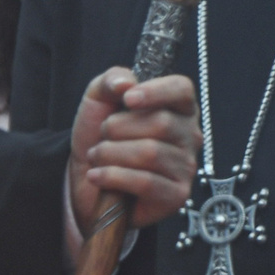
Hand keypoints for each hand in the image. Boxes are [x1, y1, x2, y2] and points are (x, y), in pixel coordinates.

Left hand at [67, 67, 197, 231]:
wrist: (86, 178)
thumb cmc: (101, 136)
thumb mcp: (98, 99)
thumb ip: (111, 80)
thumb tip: (126, 84)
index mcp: (177, 108)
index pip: (181, 89)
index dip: (155, 91)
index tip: (127, 99)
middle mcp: (189, 136)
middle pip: (160, 122)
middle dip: (117, 128)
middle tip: (103, 136)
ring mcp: (186, 167)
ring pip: (150, 153)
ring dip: (110, 153)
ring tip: (97, 157)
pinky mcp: (176, 195)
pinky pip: (146, 182)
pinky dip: (112, 176)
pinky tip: (97, 176)